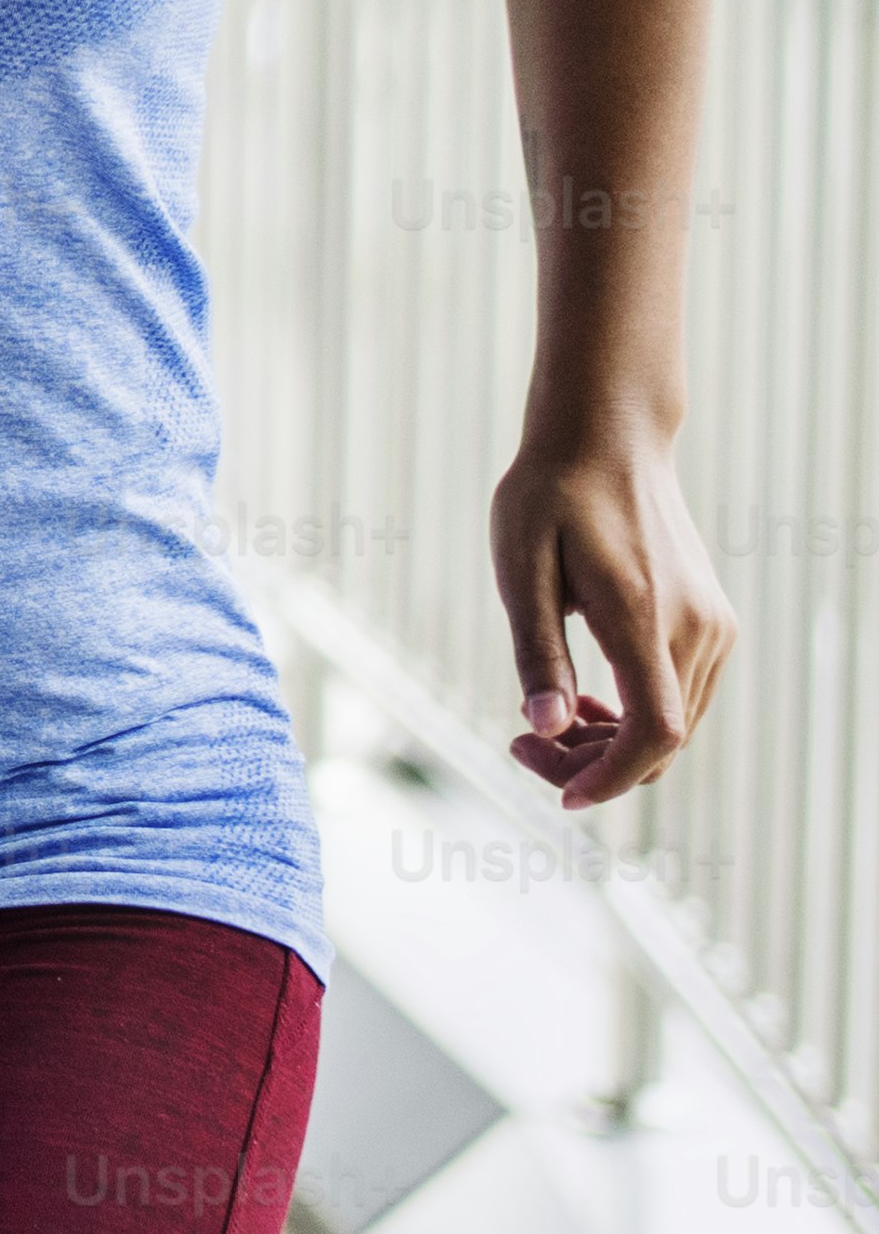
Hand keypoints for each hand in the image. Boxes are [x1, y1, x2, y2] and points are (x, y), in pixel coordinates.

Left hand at [494, 408, 731, 809]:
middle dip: (595, 765)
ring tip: (543, 723)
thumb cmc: (550, 496)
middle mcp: (697, 630)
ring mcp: (714, 626)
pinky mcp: (713, 622)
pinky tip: (585, 700)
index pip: (654, 734)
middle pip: (663, 740)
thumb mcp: (521, 569)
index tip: (560, 794)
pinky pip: (682, 694)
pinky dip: (637, 714)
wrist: (607, 438)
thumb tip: (543, 727)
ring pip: (676, 724)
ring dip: (613, 742)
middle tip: (520, 746)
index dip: (611, 778)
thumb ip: (535, 652)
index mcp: (644, 618)